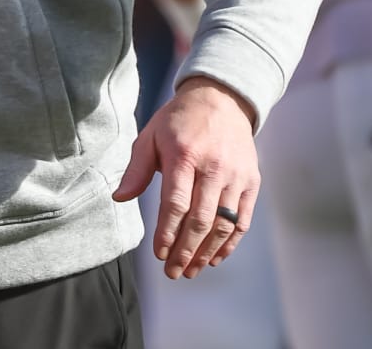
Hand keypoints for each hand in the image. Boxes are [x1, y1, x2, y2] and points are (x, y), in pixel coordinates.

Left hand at [113, 75, 258, 279]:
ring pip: (222, 224)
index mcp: (184, 156)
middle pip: (200, 220)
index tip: (158, 254)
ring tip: (191, 271)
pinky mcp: (251, 182)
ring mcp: (235, 176)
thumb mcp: (150, 137)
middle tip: (172, 272)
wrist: (221, 100)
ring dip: (206, 253)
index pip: (175, 203)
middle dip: (185, 251)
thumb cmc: (178, 121)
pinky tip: (215, 257)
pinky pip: (242, 220)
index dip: (167, 232)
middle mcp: (213, 167)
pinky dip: (230, 243)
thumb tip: (120, 198)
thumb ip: (136, 170)